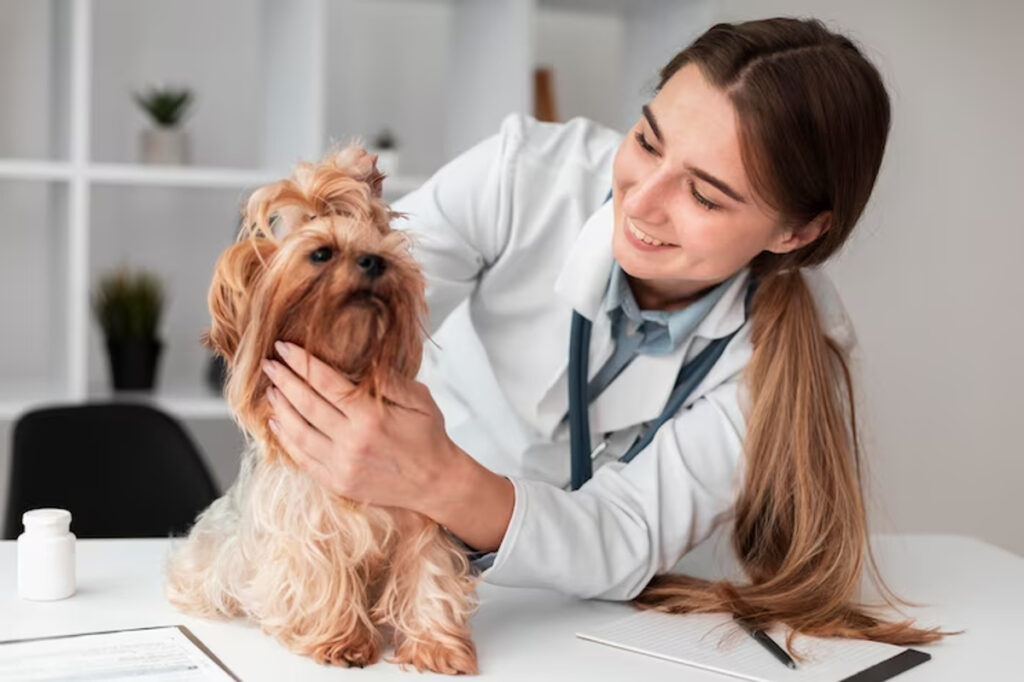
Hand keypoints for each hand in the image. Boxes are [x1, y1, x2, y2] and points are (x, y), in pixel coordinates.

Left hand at [261, 340, 459, 513]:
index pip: (325, 382)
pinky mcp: (338, 482)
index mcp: (371, 416)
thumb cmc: (429, 436)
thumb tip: (361, 358)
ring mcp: (343, 465)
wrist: (436, 482)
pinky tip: (278, 423)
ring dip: (280, 408)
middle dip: (284, 380)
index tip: (285, 347)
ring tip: (271, 390)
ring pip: (299, 432)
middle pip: (306, 404)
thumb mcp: (418, 399)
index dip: (302, 363)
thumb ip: (388, 379)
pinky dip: (286, 440)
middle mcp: (353, 441)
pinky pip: (303, 459)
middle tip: (269, 364)